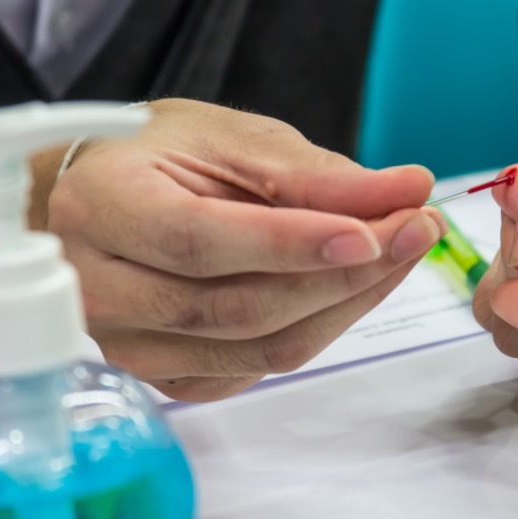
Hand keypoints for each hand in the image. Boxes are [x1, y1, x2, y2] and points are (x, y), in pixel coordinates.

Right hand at [48, 99, 446, 401]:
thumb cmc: (161, 158)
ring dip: (349, 301)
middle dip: (346, 272)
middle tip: (419, 227)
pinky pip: (262, 367)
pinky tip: (360, 282)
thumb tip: (409, 188)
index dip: (292, 244)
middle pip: (239, 306)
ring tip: (406, 248)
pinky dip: (323, 324)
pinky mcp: (170, 378)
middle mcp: (99, 290)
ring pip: (261, 348)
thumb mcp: (235, 140)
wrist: (105, 200)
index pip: (200, 241)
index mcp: (100, 206)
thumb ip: (318, 174)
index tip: (373, 230)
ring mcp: (130, 346)